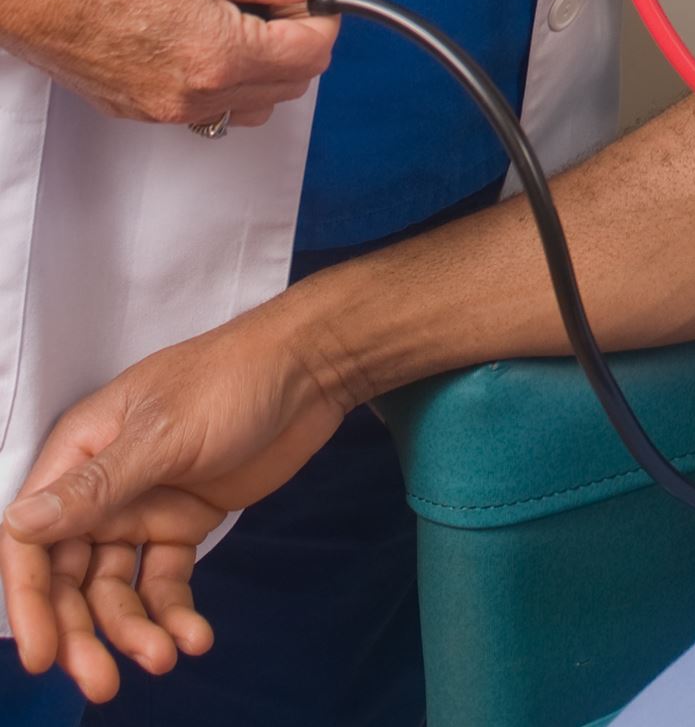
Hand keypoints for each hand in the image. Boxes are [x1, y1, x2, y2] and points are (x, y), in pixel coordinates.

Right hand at [0, 0, 348, 126]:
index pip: (312, 52)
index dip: (324, 12)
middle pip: (290, 83)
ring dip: (264, 63)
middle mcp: (196, 97)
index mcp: (218, 57)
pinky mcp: (142, 111)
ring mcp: (166, 111)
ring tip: (236, 13)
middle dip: (297, 37)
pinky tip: (203, 34)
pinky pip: (209, 109)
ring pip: (252, 103)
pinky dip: (225, 78)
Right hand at [0, 294, 351, 700]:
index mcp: (79, 454)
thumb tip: (20, 524)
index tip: (44, 656)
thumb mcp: (162, 433)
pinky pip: (166, 581)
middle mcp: (102, 489)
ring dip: (133, 630)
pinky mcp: (185, 524)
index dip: (31, 600)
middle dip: (82, 632)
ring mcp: (145, 509)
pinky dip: (175, 613)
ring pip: (117, 589)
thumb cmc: (229, 383)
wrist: (309, 370)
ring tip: (166, 658)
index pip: (31, 539)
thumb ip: (96, 485)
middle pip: (70, 578)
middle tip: (103, 683)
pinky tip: (196, 638)